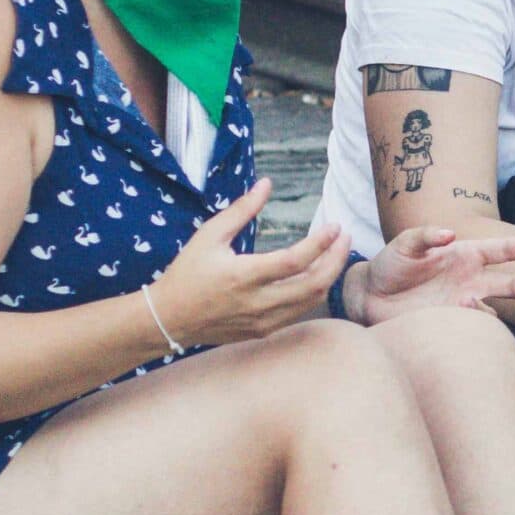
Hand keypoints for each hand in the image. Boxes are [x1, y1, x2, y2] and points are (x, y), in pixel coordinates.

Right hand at [153, 178, 347, 346]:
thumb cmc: (187, 273)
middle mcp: (257, 303)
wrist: (169, 318)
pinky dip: (314, 291)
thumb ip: (241, 210)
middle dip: (336, 259)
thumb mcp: (209, 235)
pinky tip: (318, 272)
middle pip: (313, 284)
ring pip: (312, 301)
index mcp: (243, 276)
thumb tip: (266, 184)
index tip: (334, 226)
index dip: (320, 243)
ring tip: (337, 251)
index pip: (295, 261)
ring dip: (330, 275)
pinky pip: (300, 312)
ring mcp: (263, 321)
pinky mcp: (264, 330)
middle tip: (344, 237)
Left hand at [350, 224, 514, 323]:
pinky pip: (467, 326)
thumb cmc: (392, 262)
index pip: (497, 250)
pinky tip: (456, 317)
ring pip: (489, 310)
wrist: (371, 295)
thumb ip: (426, 235)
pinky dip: (468, 324)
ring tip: (473, 305)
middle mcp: (470, 280)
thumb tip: (449, 235)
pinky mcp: (449, 323)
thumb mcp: (406, 242)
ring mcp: (462, 303)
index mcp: (465, 255)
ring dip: (490, 311)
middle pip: (502, 283)